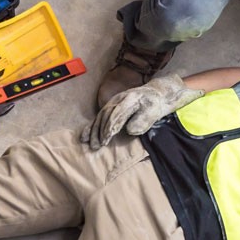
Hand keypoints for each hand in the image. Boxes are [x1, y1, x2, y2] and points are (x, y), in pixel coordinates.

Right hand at [80, 73, 202, 149]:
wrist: (155, 93)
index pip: (117, 114)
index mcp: (130, 99)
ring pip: (101, 116)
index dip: (110, 127)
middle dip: (100, 131)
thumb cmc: (155, 105)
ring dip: (95, 131)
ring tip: (92, 144)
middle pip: (106, 115)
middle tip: (98, 146)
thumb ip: (143, 120)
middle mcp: (119, 99)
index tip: (107, 139)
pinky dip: (91, 127)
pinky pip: (99, 116)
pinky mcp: (111, 106)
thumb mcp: (154, 112)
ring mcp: (113, 102)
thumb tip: (130, 130)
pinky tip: (84, 136)